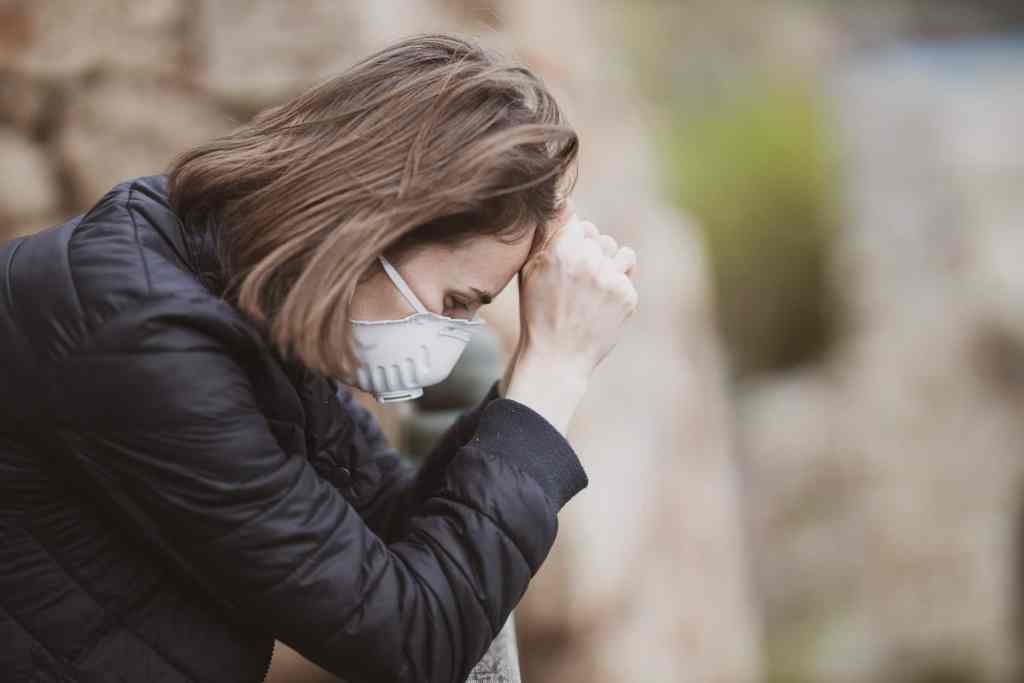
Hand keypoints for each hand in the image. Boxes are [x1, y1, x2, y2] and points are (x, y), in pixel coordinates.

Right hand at [515, 198, 637, 380]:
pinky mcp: (628, 296)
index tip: (565, 262)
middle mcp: (589, 261)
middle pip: (599, 237)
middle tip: (575, 282)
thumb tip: (566, 201)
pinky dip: (617, 286)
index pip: (579, 223)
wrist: (557, 357)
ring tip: (590, 290)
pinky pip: (628, 274)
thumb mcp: (530, 271)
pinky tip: (600, 304)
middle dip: (590, 253)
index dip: (571, 241)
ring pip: (618, 252)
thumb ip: (548, 234)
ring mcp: (611, 279)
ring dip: (608, 265)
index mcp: (562, 251)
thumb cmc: (538, 313)